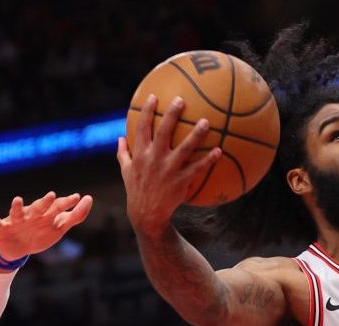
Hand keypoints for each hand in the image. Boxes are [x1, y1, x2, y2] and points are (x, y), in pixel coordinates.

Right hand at [0, 191, 92, 260]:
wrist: (18, 249)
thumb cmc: (40, 233)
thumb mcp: (60, 226)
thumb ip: (76, 215)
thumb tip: (88, 198)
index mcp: (46, 214)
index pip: (57, 207)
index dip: (66, 203)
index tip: (76, 198)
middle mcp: (31, 215)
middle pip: (39, 208)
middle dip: (45, 203)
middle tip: (52, 196)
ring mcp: (17, 221)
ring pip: (17, 212)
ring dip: (17, 207)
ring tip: (17, 200)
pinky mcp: (3, 228)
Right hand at [117, 95, 221, 235]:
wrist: (146, 215)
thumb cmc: (136, 190)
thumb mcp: (126, 171)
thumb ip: (123, 154)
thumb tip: (120, 138)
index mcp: (140, 154)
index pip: (142, 127)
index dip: (147, 111)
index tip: (154, 97)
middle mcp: (154, 159)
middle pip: (164, 131)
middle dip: (172, 114)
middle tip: (181, 100)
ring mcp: (168, 170)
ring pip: (184, 148)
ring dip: (196, 134)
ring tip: (206, 122)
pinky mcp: (181, 181)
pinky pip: (197, 168)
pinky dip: (208, 160)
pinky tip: (219, 151)